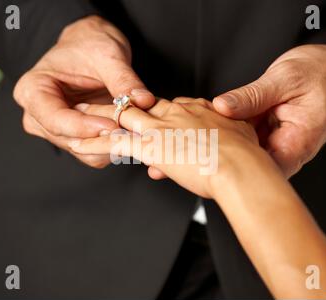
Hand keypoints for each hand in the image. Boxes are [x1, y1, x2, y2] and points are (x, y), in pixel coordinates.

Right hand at [13, 15, 154, 167]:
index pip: (55, 119)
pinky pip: (95, 153)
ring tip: (136, 128)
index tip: (113, 125)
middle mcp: (38, 116)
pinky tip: (132, 131)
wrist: (89, 47)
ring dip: (111, 143)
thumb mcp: (107, 54)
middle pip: (70, 140)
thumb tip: (143, 101)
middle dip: (103, 137)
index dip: (85, 127)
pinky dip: (115, 145)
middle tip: (134, 129)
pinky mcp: (75, 139)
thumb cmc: (89, 44)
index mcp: (32, 91)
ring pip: (85, 151)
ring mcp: (55, 131)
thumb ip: (123, 79)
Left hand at [68, 97, 263, 197]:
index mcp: (197, 110)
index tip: (152, 119)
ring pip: (122, 117)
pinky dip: (95, 143)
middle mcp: (176, 113)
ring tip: (81, 115)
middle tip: (106, 105)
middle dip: (123, 106)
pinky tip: (79, 144)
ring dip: (100, 117)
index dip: (157, 114)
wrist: (241, 168)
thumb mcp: (241, 139)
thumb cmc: (246, 158)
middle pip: (142, 105)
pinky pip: (115, 142)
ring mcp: (160, 128)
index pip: (170, 107)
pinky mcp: (150, 146)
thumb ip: (230, 135)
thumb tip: (228, 139)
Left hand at [213, 44, 325, 176]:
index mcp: (298, 141)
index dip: (238, 166)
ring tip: (210, 128)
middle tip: (206, 137)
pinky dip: (233, 129)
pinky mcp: (268, 135)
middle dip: (227, 153)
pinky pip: (246, 137)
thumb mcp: (284, 78)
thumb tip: (221, 107)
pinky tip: (221, 121)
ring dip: (228, 140)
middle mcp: (288, 148)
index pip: (265, 170)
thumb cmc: (321, 73)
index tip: (215, 153)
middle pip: (252, 164)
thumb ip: (252, 95)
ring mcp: (277, 143)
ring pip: (246, 151)